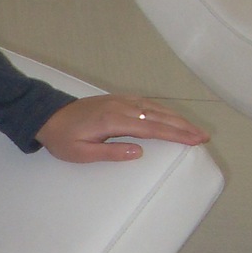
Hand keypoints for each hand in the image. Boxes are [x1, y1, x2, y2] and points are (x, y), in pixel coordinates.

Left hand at [36, 95, 208, 163]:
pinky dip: (162, 110)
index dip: (175, 134)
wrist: (47, 116)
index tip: (194, 140)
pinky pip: (145, 103)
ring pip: (154, 107)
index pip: (151, 128)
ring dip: (176, 117)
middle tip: (204, 135)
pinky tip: (172, 116)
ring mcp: (119, 101)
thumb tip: (140, 151)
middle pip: (158, 116)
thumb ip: (111, 152)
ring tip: (194, 129)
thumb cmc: (63, 139)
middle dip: (183, 126)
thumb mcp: (82, 153)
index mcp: (112, 120)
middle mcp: (120, 107)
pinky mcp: (117, 99)